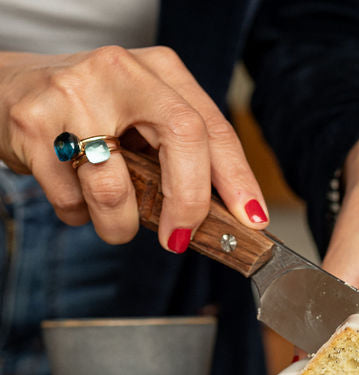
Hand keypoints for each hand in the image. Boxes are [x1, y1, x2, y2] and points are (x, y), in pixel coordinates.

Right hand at [0, 47, 266, 250]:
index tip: (251, 219)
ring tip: (114, 220)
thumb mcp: (142, 119)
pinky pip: (71, 197)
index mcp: (160, 70)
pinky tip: (73, 192)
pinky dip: (78, 214)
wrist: (6, 87)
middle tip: (179, 238)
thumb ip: (181, 156)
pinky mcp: (33, 123)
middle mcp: (121, 72)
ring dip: (121, 224)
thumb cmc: (91, 113)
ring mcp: (73, 94)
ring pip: (117, 185)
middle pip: (183, 139)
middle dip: (188, 203)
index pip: (212, 127)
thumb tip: (227, 219)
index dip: (237, 178)